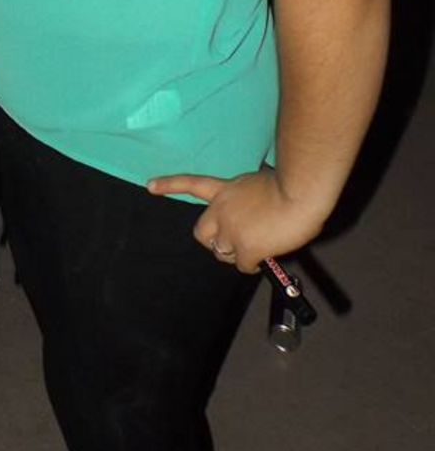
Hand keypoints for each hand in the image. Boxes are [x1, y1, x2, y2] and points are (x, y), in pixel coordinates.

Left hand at [146, 168, 326, 273]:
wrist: (299, 192)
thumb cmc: (290, 185)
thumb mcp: (260, 185)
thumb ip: (248, 201)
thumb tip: (256, 221)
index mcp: (225, 189)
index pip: (191, 184)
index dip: (170, 185)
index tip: (150, 186)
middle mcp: (222, 209)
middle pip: (202, 233)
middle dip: (212, 242)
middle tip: (229, 244)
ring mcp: (232, 230)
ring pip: (223, 253)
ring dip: (236, 254)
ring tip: (256, 248)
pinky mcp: (246, 248)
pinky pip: (243, 266)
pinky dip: (252, 266)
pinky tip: (264, 258)